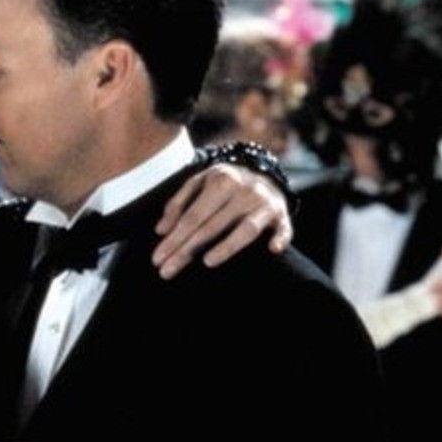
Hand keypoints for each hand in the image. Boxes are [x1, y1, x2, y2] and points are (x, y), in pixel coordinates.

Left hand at [152, 163, 292, 277]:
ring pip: (246, 229)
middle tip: (167, 271)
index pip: (192, 216)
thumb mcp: (198, 183)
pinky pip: (284, 229)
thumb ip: (177, 204)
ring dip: (228, 246)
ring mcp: (264, 204)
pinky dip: (280, 238)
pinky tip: (272, 250)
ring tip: (207, 262)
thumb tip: (161, 230)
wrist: (262, 170)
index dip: (173, 239)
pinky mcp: (282, 214)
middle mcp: (243, 191)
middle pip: (212, 226)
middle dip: (187, 250)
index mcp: (221, 181)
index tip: (157, 259)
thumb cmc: (223, 183)